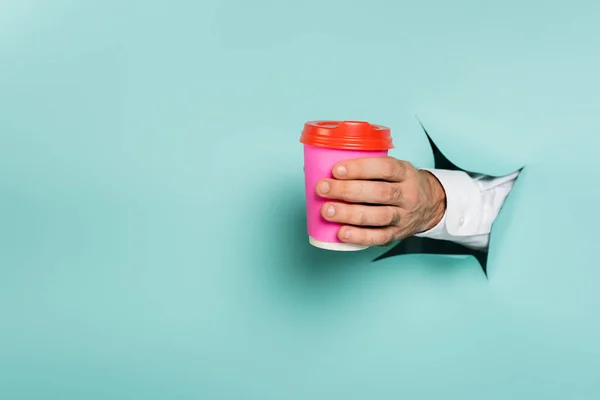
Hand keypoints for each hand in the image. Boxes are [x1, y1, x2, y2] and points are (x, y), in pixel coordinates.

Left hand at [316, 157, 445, 246]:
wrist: (430, 204)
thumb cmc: (399, 182)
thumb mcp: (393, 168)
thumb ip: (366, 167)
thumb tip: (318, 166)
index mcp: (405, 172)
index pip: (385, 168)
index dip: (360, 168)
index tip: (336, 169)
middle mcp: (407, 195)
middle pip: (379, 193)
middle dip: (347, 190)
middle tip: (323, 188)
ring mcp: (404, 216)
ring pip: (378, 216)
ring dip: (350, 214)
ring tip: (327, 211)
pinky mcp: (398, 234)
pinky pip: (379, 237)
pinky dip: (360, 236)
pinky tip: (341, 233)